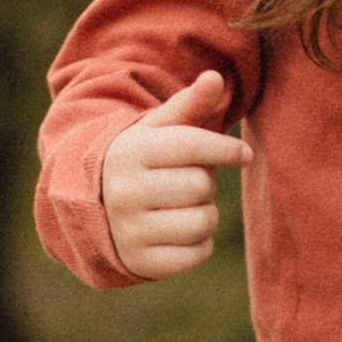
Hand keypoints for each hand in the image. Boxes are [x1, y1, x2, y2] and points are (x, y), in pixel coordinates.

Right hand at [101, 67, 246, 278]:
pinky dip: (200, 244)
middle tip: (185, 183)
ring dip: (205, 214)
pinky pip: (198, 254)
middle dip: (204, 183)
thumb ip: (189, 104)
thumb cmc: (143, 160)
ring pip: (204, 221)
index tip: (243, 154)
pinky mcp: (142, 263)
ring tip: (183, 207)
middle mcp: (124, 192)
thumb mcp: (158, 129)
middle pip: (201, 186)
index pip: (192, 146)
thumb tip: (215, 78)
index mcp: (129, 152)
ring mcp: (130, 230)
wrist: (97, 208)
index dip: (226, 149)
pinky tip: (178, 231)